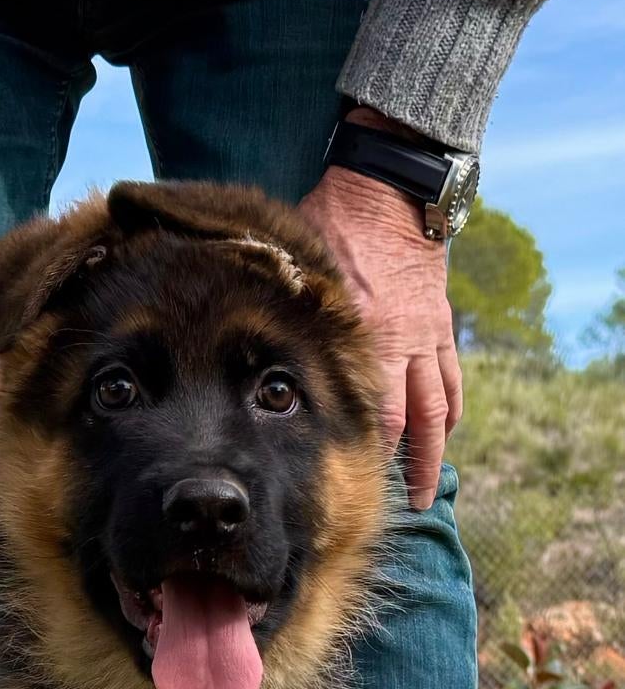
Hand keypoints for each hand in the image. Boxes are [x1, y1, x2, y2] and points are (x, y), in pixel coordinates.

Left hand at [299, 110, 461, 510]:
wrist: (391, 182)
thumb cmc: (335, 218)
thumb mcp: (298, 264)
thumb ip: (281, 307)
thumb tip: (238, 328)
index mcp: (364, 333)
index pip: (368, 408)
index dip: (364, 450)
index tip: (349, 481)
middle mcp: (399, 342)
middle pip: (407, 420)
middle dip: (405, 467)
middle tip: (403, 506)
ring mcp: (425, 335)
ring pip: (437, 407)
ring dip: (433, 452)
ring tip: (426, 489)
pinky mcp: (440, 324)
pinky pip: (451, 378)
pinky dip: (450, 412)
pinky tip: (444, 437)